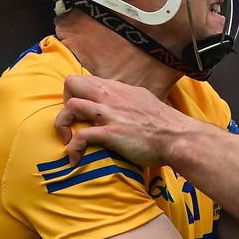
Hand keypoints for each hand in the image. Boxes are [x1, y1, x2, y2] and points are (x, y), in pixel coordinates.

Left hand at [55, 75, 180, 166]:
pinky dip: (72, 149)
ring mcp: (109, 114)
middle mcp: (111, 96)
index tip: (81, 112)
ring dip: (62, 124)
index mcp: (119, 89)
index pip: (86, 79)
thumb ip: (127, 99)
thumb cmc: (164, 123)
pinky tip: (75, 159)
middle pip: (72, 83)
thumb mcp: (144, 100)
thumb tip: (120, 102)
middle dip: (64, 101)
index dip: (77, 94)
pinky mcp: (110, 133)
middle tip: (72, 121)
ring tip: (68, 140)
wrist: (177, 137)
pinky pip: (80, 137)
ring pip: (71, 106)